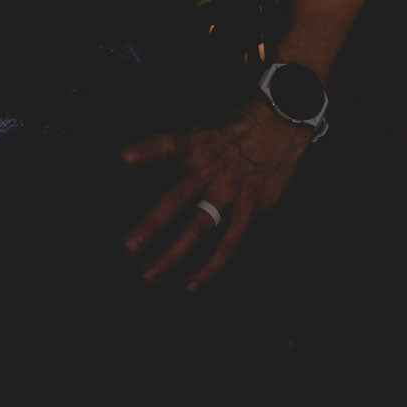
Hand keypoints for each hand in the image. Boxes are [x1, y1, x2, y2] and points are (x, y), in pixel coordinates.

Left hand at [121, 97, 312, 291]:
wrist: (280, 123)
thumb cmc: (236, 124)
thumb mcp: (206, 123)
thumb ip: (182, 147)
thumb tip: (149, 162)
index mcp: (198, 143)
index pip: (168, 144)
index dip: (147, 149)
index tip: (125, 158)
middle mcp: (212, 169)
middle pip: (177, 198)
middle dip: (152, 223)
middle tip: (130, 245)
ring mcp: (231, 192)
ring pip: (199, 228)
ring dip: (173, 254)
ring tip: (150, 274)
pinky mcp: (250, 210)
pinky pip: (228, 244)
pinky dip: (210, 266)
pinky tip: (191, 284)